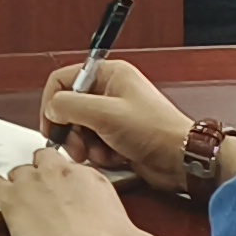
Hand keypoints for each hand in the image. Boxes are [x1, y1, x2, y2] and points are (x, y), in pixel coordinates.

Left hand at [0, 146, 201, 235]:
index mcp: (92, 178)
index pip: (76, 166)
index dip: (71, 179)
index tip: (72, 194)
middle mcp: (62, 172)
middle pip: (46, 158)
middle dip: (45, 173)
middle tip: (47, 197)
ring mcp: (33, 181)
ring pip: (20, 170)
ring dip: (22, 184)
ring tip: (28, 205)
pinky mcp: (10, 196)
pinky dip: (0, 193)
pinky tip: (7, 205)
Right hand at [40, 58, 195, 189]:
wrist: (184, 160)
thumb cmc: (156, 131)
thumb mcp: (105, 113)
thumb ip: (69, 106)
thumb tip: (51, 110)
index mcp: (109, 74)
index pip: (63, 81)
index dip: (53, 103)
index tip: (52, 126)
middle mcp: (110, 92)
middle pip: (69, 107)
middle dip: (71, 130)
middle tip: (75, 146)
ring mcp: (114, 115)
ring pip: (80, 129)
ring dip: (85, 146)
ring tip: (99, 154)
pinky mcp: (118, 136)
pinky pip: (93, 144)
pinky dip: (98, 154)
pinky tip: (113, 158)